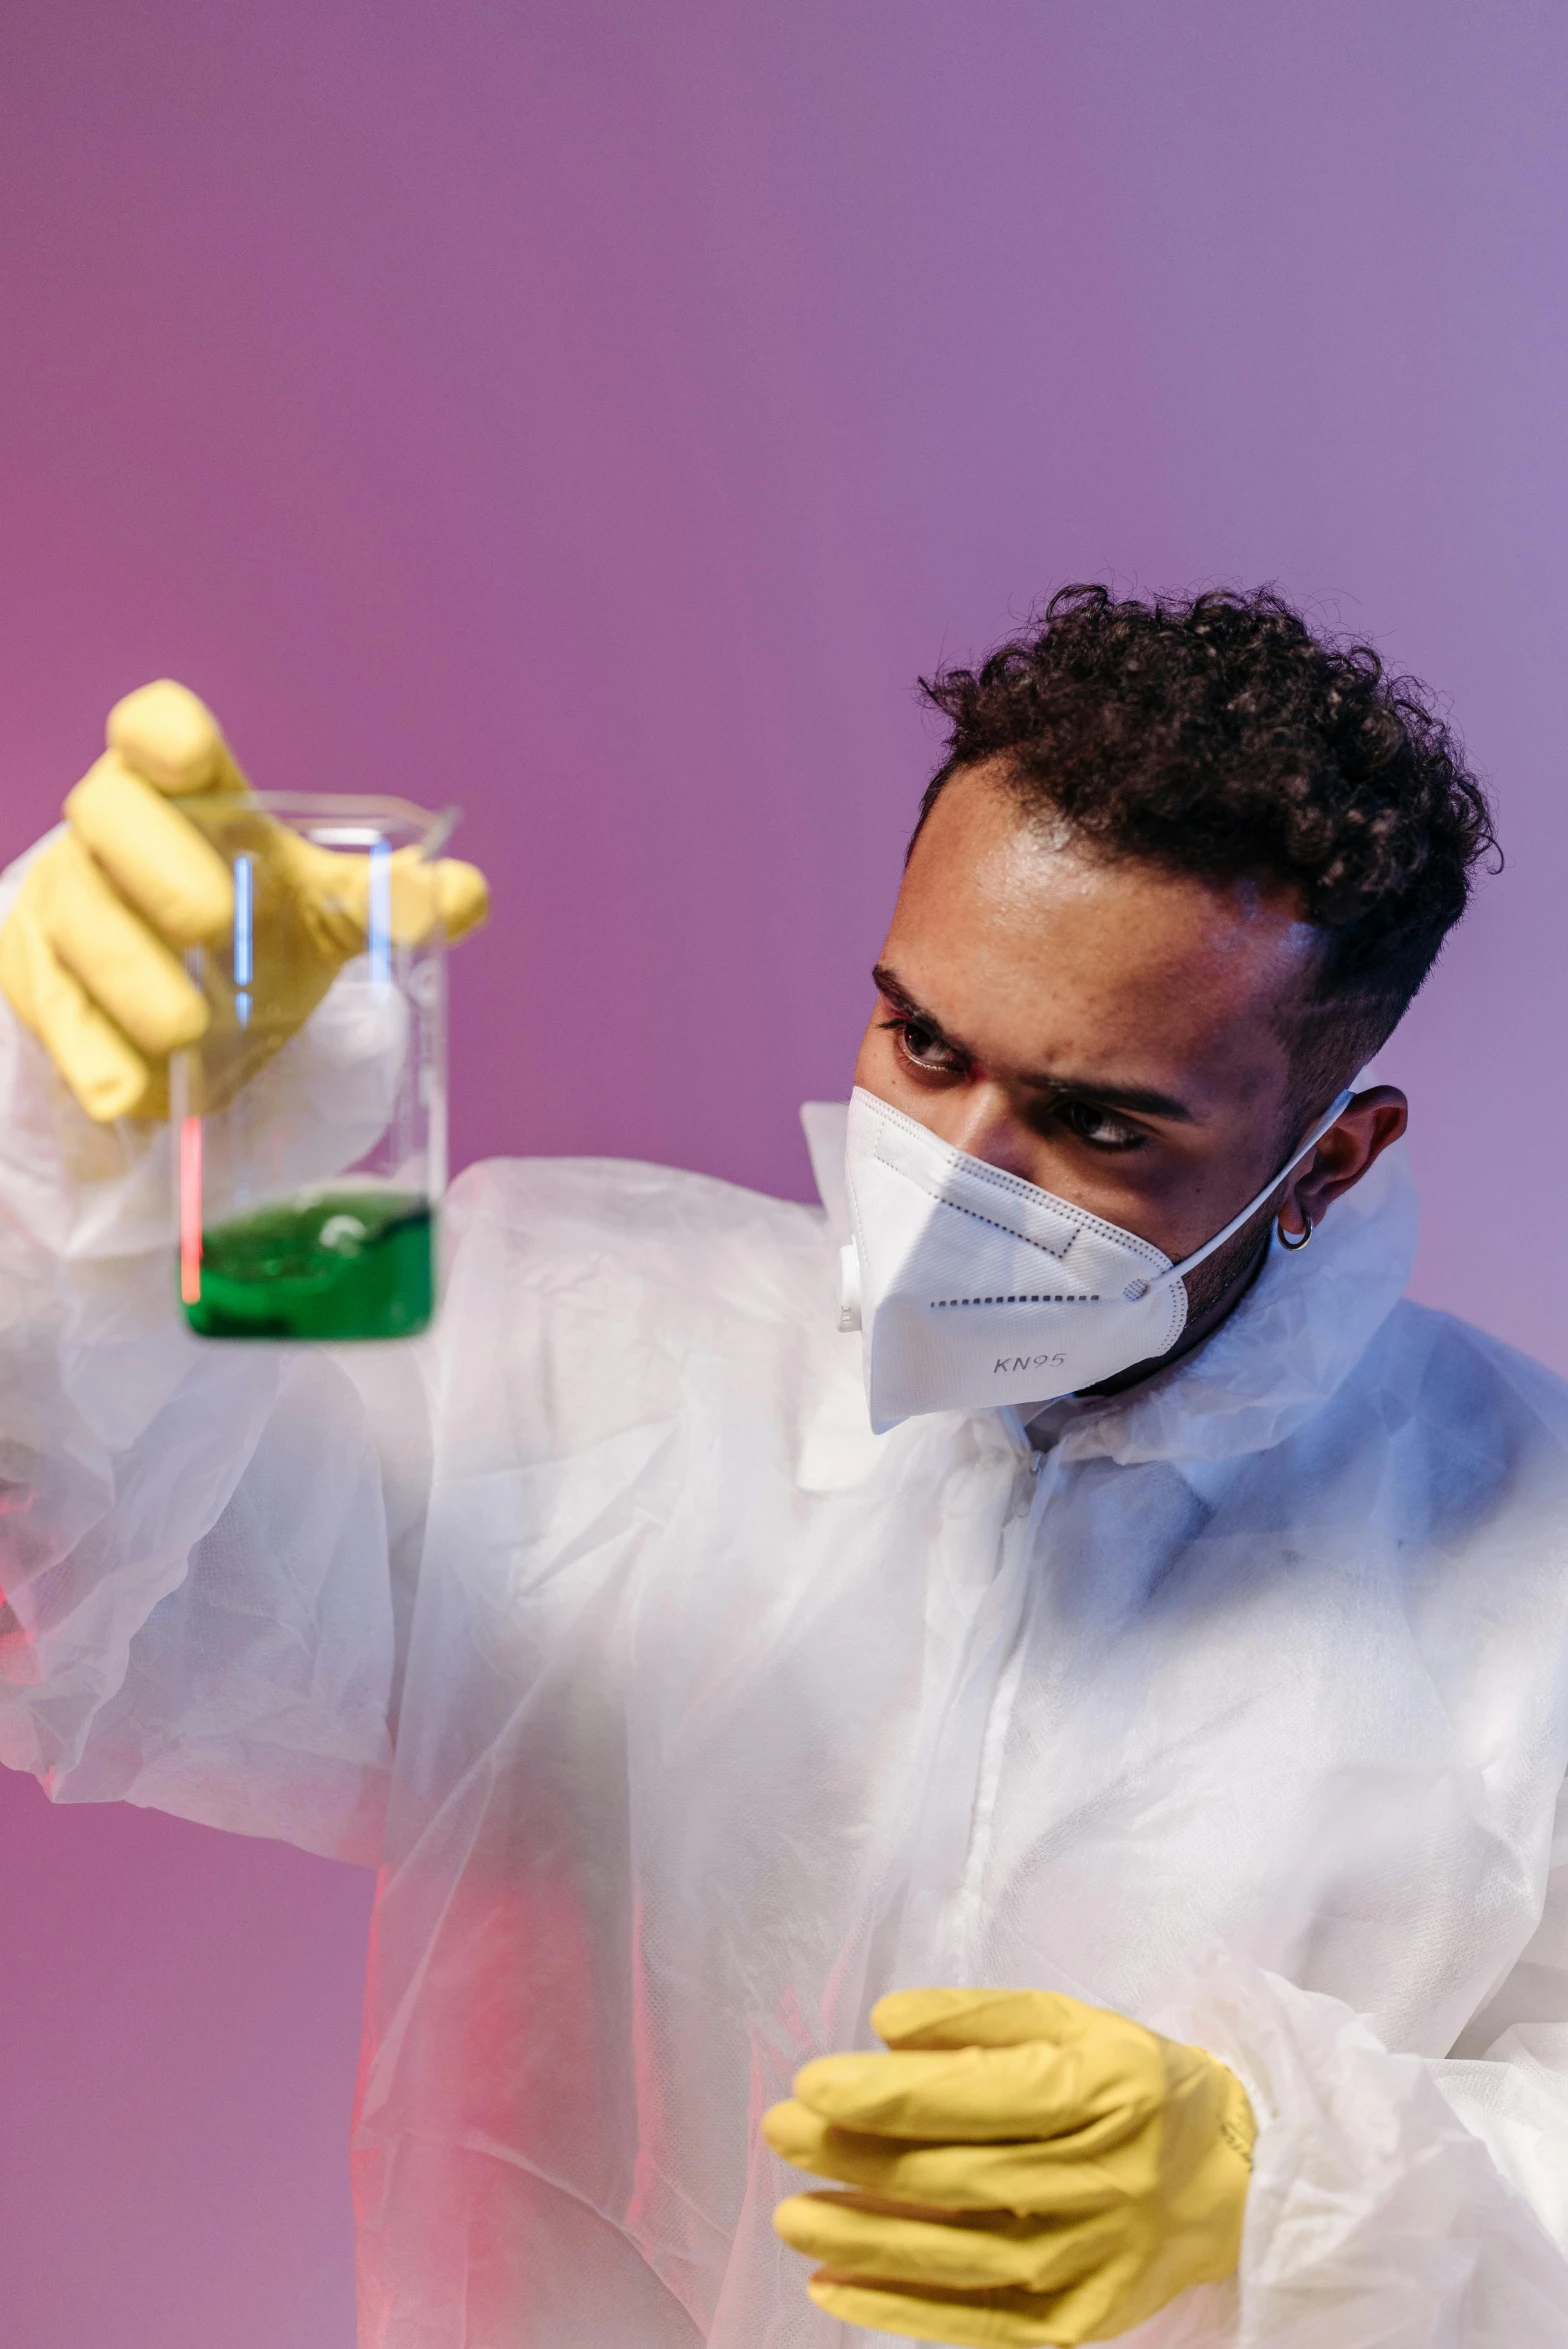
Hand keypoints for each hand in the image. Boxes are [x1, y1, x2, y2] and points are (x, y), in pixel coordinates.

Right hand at [0, 680, 487, 1121]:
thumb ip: (387, 904)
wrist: (190, 1012)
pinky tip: (128, 1091)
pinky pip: (52, 1013)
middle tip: (214, 923)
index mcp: (186, 792)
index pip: (152, 729)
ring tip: (189, 1030)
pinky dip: (93, 1056)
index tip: (187, 754)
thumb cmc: (252, 928)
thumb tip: (464, 895)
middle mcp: (109, 833)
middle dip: (157, 867)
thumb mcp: (324, 913)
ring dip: (131, 977)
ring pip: (73, 921)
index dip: (162, 732)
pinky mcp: (36, 981)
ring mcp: (62, 904)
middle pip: (104, 815)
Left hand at [763, 1987, 1253, 2346]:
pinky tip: (835, 2289)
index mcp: (1099, 2091)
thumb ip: (976, 2020)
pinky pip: (977, 2325)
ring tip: (792, 2217)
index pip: (976, 2098)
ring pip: (956, 2258)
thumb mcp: (1070, 2022)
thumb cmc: (1131, 2086)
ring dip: (861, 2239)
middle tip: (779, 2134)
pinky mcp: (1079, 2324)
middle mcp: (1100, 2181)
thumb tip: (882, 2027)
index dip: (886, 2095)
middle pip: (955, 2177)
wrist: (1234, 2181)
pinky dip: (900, 2312)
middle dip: (854, 2156)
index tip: (810, 2082)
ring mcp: (1089, 2263)